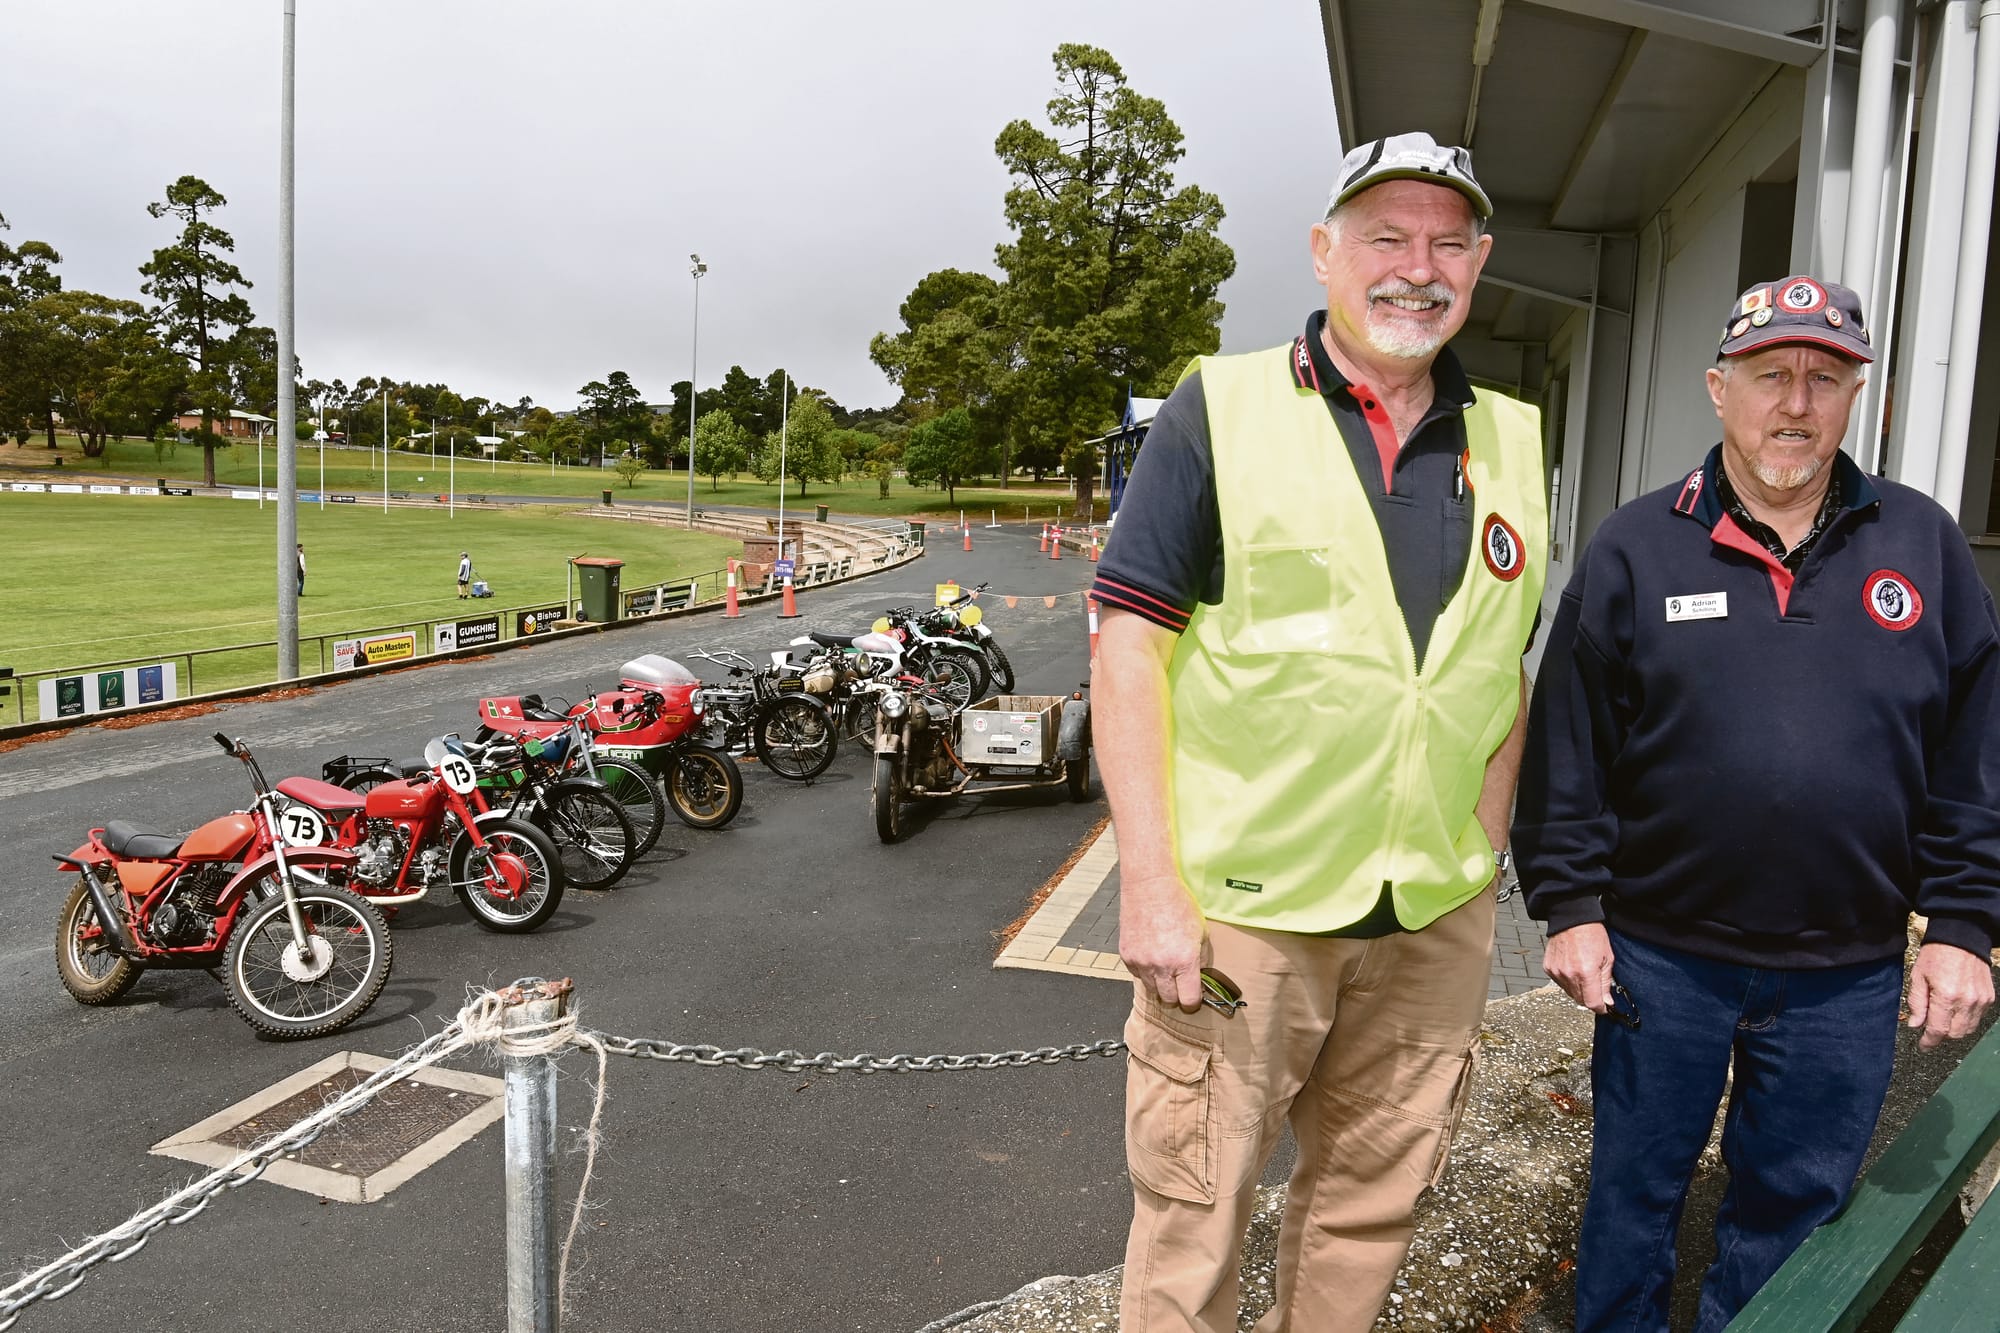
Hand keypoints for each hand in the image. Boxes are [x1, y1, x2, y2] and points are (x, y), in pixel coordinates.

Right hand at [1119, 872, 1208, 1011]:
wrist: (1150, 887)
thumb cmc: (1179, 905)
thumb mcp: (1201, 931)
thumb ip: (1202, 958)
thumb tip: (1200, 977)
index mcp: (1184, 961)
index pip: (1188, 1000)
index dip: (1193, 1002)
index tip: (1193, 998)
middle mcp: (1161, 966)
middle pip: (1169, 1000)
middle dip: (1176, 995)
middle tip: (1179, 982)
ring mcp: (1141, 962)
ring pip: (1151, 989)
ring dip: (1159, 983)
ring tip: (1164, 967)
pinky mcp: (1127, 956)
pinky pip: (1137, 974)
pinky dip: (1144, 971)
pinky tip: (1150, 955)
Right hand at [1543, 923, 1615, 1012]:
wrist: (1571, 919)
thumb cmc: (1591, 934)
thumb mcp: (1607, 959)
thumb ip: (1606, 983)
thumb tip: (1607, 1002)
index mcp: (1586, 972)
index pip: (1592, 1003)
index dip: (1601, 1008)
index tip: (1605, 1007)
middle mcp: (1569, 974)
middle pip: (1580, 1001)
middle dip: (1590, 998)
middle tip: (1596, 988)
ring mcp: (1557, 972)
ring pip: (1570, 993)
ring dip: (1579, 990)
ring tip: (1584, 974)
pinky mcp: (1549, 968)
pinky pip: (1560, 983)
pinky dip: (1568, 981)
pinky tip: (1573, 969)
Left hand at [1907, 942, 1995, 1049]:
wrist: (1961, 938)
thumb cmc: (1936, 955)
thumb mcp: (1918, 976)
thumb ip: (1917, 1003)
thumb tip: (1916, 1025)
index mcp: (1946, 997)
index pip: (1938, 1030)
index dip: (1929, 1042)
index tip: (1923, 1047)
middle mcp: (1967, 1002)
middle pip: (1955, 1034)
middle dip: (1941, 1035)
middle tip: (1930, 1027)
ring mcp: (1981, 1000)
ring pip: (1968, 1029)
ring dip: (1954, 1029)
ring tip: (1943, 1017)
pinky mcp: (1989, 997)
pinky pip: (1978, 1018)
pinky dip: (1966, 1019)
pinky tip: (1956, 1009)